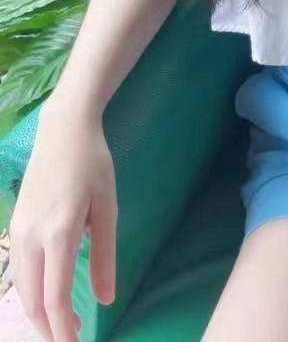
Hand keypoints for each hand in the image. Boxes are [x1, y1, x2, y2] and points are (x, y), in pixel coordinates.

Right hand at [8, 102, 116, 341]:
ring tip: (61, 325)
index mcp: (59, 232)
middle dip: (48, 329)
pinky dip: (30, 292)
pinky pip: (18, 271)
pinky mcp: (15, 225)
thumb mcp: (107, 208)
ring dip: (38, 313)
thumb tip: (105, 298)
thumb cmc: (92, 165)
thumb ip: (104, 256)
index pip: (53, 297)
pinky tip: (46, 297)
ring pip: (21, 288)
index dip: (63, 330)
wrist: (62, 131)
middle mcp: (31, 237)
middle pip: (32, 300)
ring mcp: (18, 231)